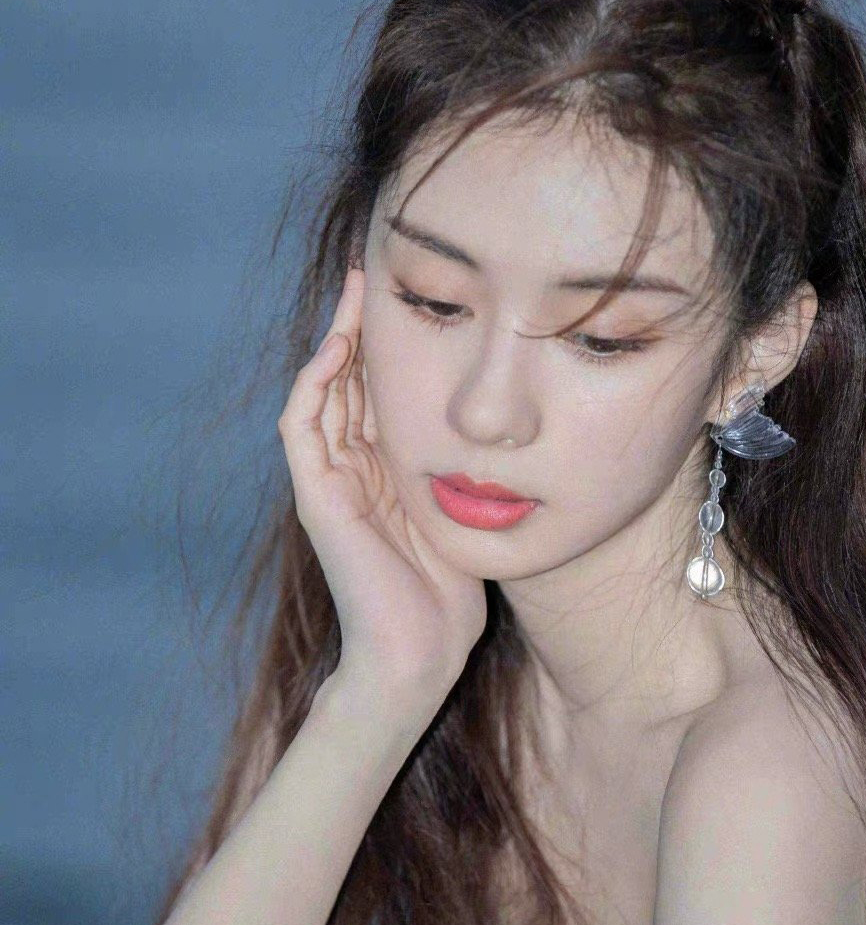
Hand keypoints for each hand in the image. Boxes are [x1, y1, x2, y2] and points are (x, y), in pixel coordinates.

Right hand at [277, 267, 489, 691]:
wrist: (418, 654)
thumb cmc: (449, 596)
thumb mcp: (464, 510)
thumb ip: (464, 468)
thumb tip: (504, 425)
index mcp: (383, 471)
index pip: (376, 391)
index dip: (387, 344)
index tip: (413, 294)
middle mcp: (351, 469)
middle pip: (346, 380)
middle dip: (359, 326)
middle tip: (375, 270)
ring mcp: (329, 483)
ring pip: (320, 393)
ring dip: (335, 340)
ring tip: (356, 292)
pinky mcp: (316, 499)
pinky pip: (301, 427)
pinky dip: (314, 384)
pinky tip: (337, 349)